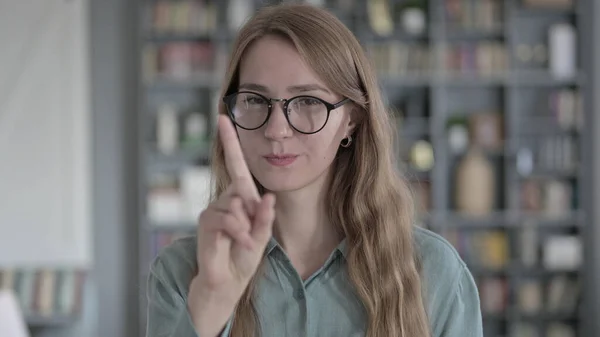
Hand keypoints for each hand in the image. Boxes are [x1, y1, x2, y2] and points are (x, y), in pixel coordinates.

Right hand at [187, 115, 275, 335]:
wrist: (227, 280)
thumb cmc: (244, 256)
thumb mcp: (261, 235)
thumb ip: (264, 217)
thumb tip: (268, 198)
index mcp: (240, 197)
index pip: (236, 164)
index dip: (230, 141)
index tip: (224, 117)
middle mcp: (225, 199)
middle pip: (244, 190)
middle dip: (254, 214)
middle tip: (251, 233)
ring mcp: (213, 209)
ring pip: (236, 205)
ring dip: (246, 226)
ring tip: (245, 241)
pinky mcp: (206, 221)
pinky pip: (228, 218)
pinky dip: (240, 232)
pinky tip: (242, 243)